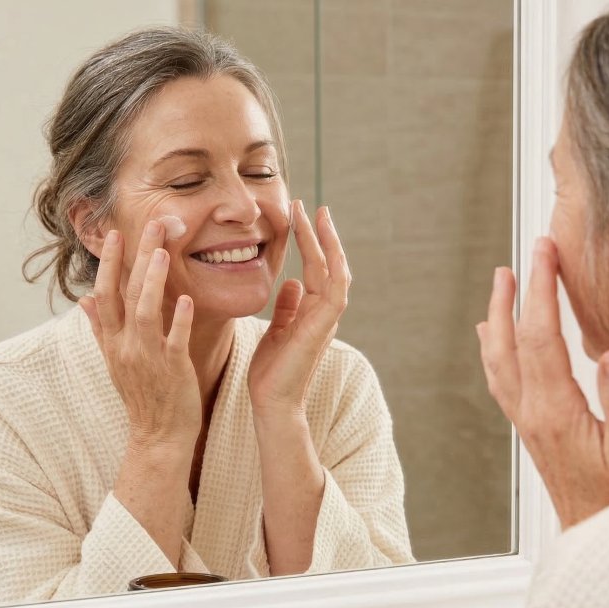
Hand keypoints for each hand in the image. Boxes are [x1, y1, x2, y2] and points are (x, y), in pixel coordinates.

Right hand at [78, 221, 201, 451]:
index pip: (105, 294)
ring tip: (162, 252)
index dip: (108, 263)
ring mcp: (148, 358)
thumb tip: (84, 300)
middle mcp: (126, 347)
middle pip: (125, 294)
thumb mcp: (114, 363)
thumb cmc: (141, 397)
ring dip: (152, 281)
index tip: (114, 233)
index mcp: (113, 342)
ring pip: (145, 312)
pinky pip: (175, 340)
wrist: (157, 437)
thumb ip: (100, 329)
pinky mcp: (173, 370)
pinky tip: (186, 299)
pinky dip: (179, 320)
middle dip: (134, 258)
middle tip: (149, 224)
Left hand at [248, 200, 350, 417]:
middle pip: (327, 264)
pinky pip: (336, 291)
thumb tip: (292, 283)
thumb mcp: (275, 330)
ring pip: (336, 272)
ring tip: (317, 215)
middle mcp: (322, 313)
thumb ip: (286, 307)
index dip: (310, 242)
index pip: (315, 269)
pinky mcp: (323, 328)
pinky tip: (326, 245)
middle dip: (319, 234)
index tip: (299, 217)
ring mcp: (326, 320)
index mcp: (311, 312)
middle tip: (309, 206)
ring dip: (328, 243)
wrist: (272, 401)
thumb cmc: (271, 372)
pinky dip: (334, 267)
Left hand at [477, 236, 608, 527]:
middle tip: (517, 261)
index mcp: (556, 410)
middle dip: (513, 296)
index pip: (542, 337)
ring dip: (498, 319)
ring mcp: (525, 418)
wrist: (595, 533)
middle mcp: (531, 411)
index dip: (541, 291)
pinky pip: (501, 379)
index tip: (544, 255)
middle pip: (511, 342)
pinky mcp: (528, 426)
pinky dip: (494, 350)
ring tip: (499, 287)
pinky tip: (493, 339)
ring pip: (499, 360)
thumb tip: (608, 355)